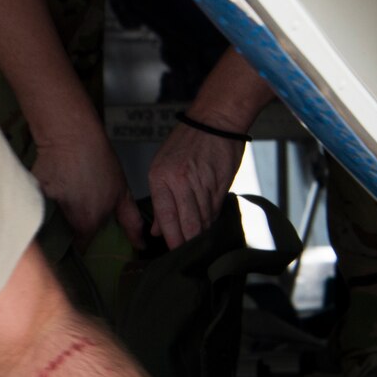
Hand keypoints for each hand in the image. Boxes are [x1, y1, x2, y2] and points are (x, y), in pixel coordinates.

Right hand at [33, 129, 143, 244]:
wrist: (72, 137)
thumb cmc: (100, 163)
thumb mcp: (122, 193)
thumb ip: (131, 222)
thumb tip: (141, 245)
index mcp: (87, 224)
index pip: (81, 247)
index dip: (83, 243)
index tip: (83, 235)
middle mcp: (64, 221)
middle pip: (63, 237)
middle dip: (66, 233)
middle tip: (71, 216)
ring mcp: (45, 208)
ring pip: (48, 224)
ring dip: (53, 219)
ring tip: (60, 203)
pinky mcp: (30, 195)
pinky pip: (35, 207)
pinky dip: (39, 203)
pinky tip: (46, 192)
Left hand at [147, 121, 244, 247]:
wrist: (216, 120)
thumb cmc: (187, 141)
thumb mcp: (162, 165)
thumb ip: (160, 201)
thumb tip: (156, 231)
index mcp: (160, 178)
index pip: (167, 218)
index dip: (172, 239)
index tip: (174, 254)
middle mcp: (180, 182)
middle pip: (187, 224)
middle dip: (188, 243)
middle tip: (189, 256)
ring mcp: (202, 184)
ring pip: (202, 220)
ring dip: (202, 233)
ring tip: (200, 245)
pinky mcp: (220, 185)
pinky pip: (215, 211)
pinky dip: (212, 220)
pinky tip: (210, 227)